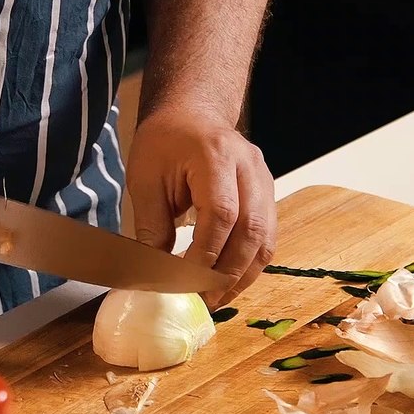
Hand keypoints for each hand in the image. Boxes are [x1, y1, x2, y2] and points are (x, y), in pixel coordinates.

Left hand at [127, 106, 276, 307]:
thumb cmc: (164, 143)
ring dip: (243, 275)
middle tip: (204, 300)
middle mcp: (249, 166)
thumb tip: (154, 276)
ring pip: (265, 238)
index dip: (206, 254)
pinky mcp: (268, 195)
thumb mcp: (145, 180)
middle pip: (251, 229)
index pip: (221, 214)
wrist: (192, 113)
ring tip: (217, 299)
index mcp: (216, 155)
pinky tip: (228, 281)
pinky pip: (266, 236)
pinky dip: (250, 264)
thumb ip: (152, 227)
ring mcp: (264, 180)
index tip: (185, 283)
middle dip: (228, 272)